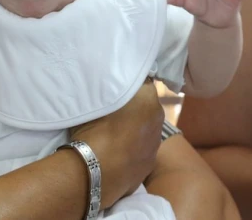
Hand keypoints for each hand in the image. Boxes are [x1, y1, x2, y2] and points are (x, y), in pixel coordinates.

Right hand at [70, 78, 163, 208]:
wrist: (94, 172)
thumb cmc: (93, 130)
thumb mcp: (95, 101)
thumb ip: (106, 90)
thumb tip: (106, 85)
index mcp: (148, 98)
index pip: (142, 80)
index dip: (128, 82)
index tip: (115, 84)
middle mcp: (158, 119)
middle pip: (145, 105)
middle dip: (133, 105)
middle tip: (112, 108)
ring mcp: (155, 144)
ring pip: (145, 128)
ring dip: (134, 127)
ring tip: (112, 132)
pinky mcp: (149, 164)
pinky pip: (141, 149)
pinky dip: (131, 148)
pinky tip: (115, 151)